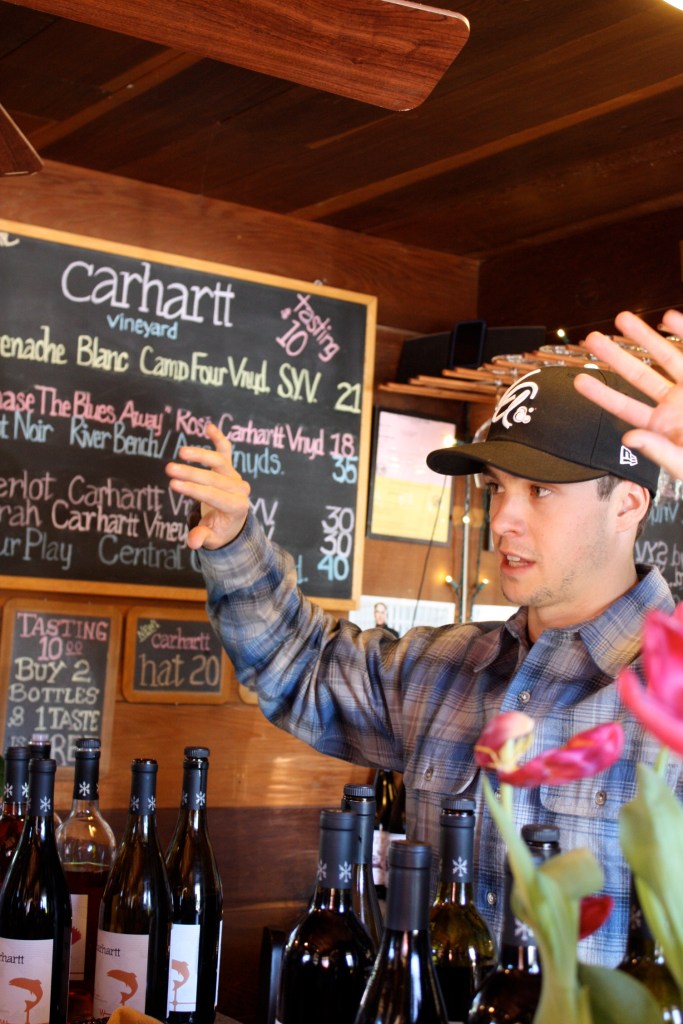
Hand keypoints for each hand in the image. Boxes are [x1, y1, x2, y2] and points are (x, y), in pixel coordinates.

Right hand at [165, 422, 250, 549]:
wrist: (233, 522)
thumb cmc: (219, 530)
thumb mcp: (211, 539)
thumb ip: (203, 538)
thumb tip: (194, 542)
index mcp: (236, 507)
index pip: (214, 495)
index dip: (193, 489)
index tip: (173, 484)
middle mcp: (239, 489)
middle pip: (214, 478)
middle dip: (191, 473)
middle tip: (168, 469)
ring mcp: (235, 476)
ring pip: (219, 461)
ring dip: (201, 454)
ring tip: (181, 452)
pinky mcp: (230, 467)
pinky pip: (226, 451)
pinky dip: (218, 438)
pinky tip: (209, 426)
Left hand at [574, 309, 682, 479]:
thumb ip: (658, 451)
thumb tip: (628, 437)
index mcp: (663, 425)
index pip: (625, 406)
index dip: (601, 394)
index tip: (578, 380)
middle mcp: (675, 402)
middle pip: (639, 374)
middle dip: (615, 356)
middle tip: (590, 340)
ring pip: (664, 355)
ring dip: (644, 336)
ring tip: (621, 319)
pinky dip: (682, 333)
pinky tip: (667, 318)